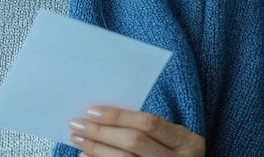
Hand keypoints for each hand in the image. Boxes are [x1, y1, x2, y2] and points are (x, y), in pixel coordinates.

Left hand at [68, 106, 204, 155]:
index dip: (118, 116)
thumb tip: (97, 114)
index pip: (149, 123)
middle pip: (134, 142)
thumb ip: (143, 126)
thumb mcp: (168, 138)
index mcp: (187, 141)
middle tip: (76, 124)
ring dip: (96, 148)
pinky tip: (85, 155)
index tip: (90, 111)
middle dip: (101, 132)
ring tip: (76, 138)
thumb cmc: (168, 150)